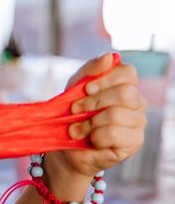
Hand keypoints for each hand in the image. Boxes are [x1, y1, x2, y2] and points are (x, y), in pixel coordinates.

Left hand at [54, 53, 146, 178]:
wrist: (65, 148)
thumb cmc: (72, 116)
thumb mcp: (75, 89)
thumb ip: (91, 70)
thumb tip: (109, 56)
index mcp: (126, 87)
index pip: (128, 72)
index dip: (105, 79)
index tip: (86, 89)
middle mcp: (137, 104)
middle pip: (125, 93)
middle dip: (94, 102)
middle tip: (75, 110)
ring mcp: (138, 124)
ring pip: (117, 115)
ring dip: (90, 123)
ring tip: (78, 130)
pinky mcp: (134, 142)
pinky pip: (115, 133)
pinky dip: (96, 136)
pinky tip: (91, 140)